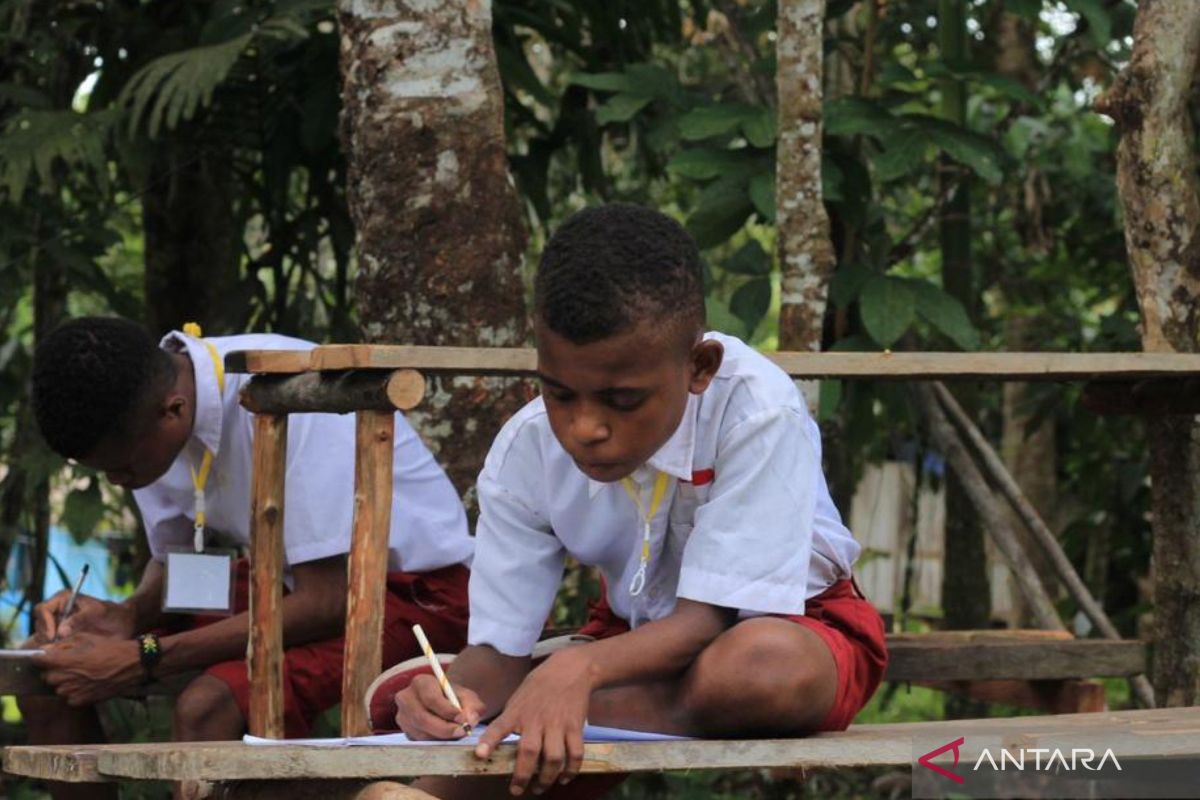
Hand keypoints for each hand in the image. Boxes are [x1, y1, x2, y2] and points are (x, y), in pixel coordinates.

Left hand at [32, 633, 142, 705]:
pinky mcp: (80, 701)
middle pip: (46, 676)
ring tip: (81, 673)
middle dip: (54, 670)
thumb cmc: (109, 647)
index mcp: (63, 660)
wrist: (131, 664)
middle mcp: (64, 678)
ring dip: (64, 681)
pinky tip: (87, 683)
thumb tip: (46, 649)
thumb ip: (62, 644)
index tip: (45, 656)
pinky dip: (74, 691)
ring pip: (57, 687)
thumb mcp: (86, 638)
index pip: (38, 661)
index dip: (40, 657)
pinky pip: (68, 697)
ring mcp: (71, 691)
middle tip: (69, 663)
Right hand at [33, 592, 134, 641]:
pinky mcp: (61, 637)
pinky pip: (49, 645)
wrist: (123, 624)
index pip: (42, 609)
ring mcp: (58, 624)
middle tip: (55, 648)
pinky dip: (52, 650)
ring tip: (60, 651)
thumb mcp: (98, 613)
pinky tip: (62, 655)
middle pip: (39, 624)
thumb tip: (60, 632)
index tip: (53, 636)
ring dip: (47, 645)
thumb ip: (79, 619)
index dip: (44, 623)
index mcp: (63, 599)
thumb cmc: (112, 614)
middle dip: (45, 636)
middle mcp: (57, 611)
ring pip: (41, 636)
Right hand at [393, 674, 485, 739]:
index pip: (431, 698)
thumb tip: (469, 720)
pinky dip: (436, 742)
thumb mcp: (467, 696)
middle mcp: (406, 698)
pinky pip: (420, 741)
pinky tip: (448, 738)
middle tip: (463, 732)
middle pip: (422, 718)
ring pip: (421, 733)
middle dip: (445, 728)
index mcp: (421, 682)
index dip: (447, 710)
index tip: (463, 719)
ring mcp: (402, 716)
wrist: (445, 704)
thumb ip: (472, 705)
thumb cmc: (455, 698)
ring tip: (458, 733)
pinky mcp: (405, 732)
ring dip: (442, 737)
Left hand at [475, 649, 593, 795]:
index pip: (499, 727)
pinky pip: (575, 754)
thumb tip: (496, 743)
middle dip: (522, 776)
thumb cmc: (539, 686)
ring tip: (540, 787)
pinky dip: (571, 770)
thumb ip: (510, 720)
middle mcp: (536, 719)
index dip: (488, 742)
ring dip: (546, 778)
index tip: (479, 755)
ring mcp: (557, 724)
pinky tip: (565, 777)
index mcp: (518, 711)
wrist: (570, 669)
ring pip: (553, 758)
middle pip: (529, 752)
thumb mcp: (518, 698)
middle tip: (516, 790)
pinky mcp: (575, 727)